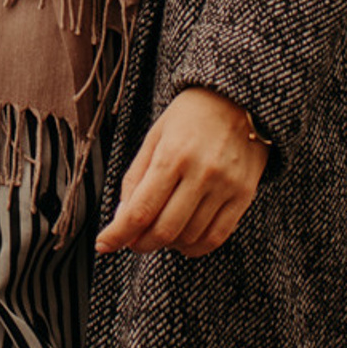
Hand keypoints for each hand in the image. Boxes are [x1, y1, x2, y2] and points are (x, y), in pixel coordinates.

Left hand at [94, 86, 267, 256]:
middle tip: (131, 241)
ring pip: (189, 237)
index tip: (103, 245)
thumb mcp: (155, 137)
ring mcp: (225, 186)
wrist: (238, 100)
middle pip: (164, 229)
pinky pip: (216, 237)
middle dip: (140, 243)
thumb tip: (121, 218)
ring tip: (158, 232)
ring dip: (167, 244)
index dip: (118, 234)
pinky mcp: (244, 196)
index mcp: (172, 155)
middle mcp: (200, 173)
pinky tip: (183, 240)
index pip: (141, 209)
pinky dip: (195, 247)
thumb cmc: (189, 117)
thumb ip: (136, 177)